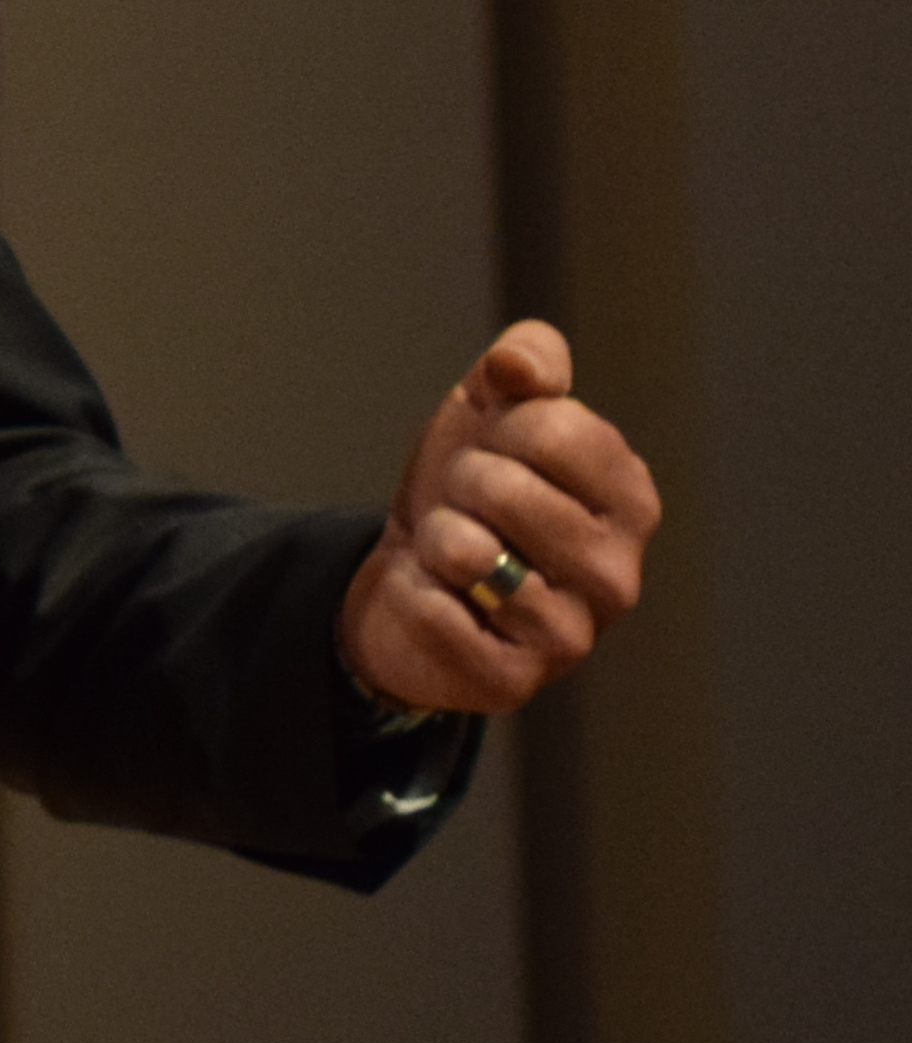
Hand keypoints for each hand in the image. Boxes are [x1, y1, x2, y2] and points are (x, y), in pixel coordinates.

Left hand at [338, 319, 659, 715]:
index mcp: (632, 499)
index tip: (496, 452)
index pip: (552, 426)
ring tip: (451, 551)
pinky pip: (434, 613)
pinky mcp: (512, 680)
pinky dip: (410, 590)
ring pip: (467, 551)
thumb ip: (522, 367)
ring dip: (434, 537)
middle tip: (465, 507)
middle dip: (458, 484)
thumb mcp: (492, 411)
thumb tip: (518, 362)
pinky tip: (432, 595)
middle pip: (503, 486)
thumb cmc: (469, 487)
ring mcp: (572, 634)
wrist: (410, 573)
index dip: (498, 428)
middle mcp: (618, 574)